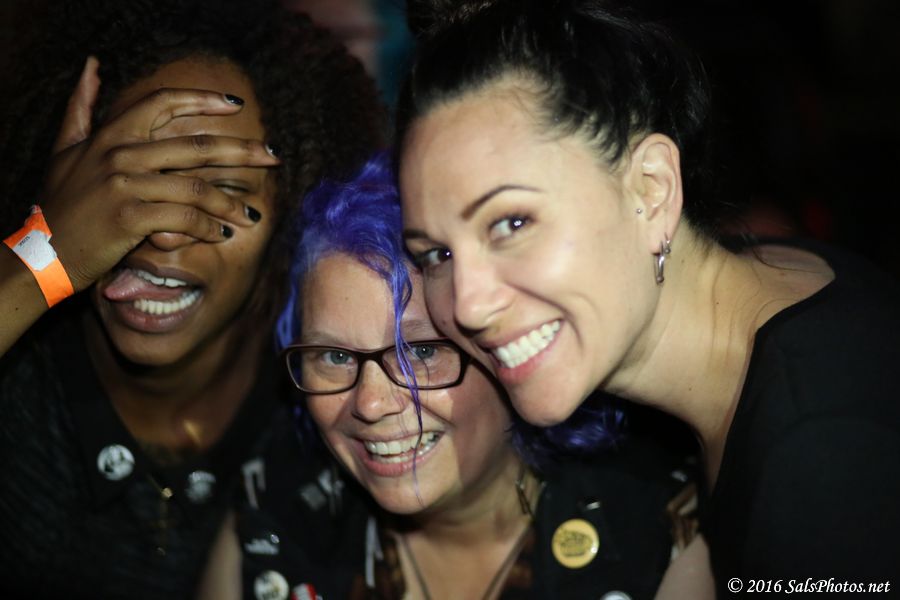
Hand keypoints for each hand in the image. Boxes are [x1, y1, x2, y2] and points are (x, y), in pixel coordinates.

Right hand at [39, 57, 278, 291]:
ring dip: (230, 204)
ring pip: (195, 188)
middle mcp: (120, 153)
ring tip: (251, 216)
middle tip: (274, 156)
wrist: (42, 252)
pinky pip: (185, 219)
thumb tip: (92, 65)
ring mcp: (125, 185)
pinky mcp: (130, 217)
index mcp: (112, 134)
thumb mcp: (65, 148)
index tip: (236, 105)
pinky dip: (208, 227)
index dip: (203, 100)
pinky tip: (222, 235)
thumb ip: (82, 108)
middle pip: (195, 146)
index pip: (163, 102)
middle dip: (242, 151)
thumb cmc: (61, 202)